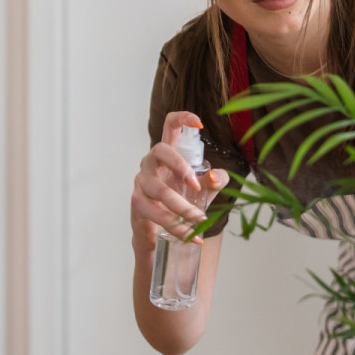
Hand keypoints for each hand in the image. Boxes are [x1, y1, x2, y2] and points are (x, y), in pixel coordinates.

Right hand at [131, 111, 225, 250]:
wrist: (161, 233)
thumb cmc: (181, 203)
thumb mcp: (203, 190)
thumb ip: (215, 181)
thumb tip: (216, 177)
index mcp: (168, 154)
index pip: (170, 126)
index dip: (183, 119)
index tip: (200, 123)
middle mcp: (151, 162)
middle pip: (160, 150)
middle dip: (180, 166)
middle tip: (197, 185)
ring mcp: (141, 182)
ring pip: (159, 189)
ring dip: (181, 207)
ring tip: (199, 220)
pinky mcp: (137, 203)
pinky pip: (156, 213)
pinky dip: (176, 227)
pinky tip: (190, 236)